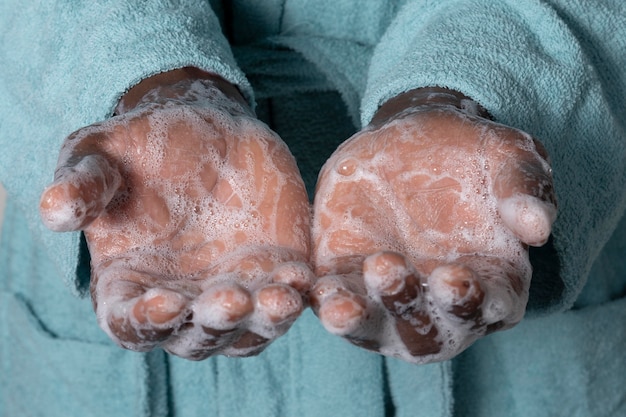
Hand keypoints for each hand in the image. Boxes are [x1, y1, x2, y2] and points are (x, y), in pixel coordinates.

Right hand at [40, 69, 312, 359]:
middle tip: (228, 298)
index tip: (163, 300)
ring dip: (263, 321)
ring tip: (278, 297)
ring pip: (248, 330)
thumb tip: (54, 211)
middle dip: (213, 324)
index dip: (146, 321)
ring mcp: (234, 289)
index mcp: (132, 286)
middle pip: (198, 337)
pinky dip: (295, 295)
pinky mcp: (274, 271)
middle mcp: (185, 300)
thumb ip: (82, 186)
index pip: (133, 325)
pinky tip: (301, 277)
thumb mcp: (101, 156)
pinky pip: (287, 297)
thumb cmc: (142, 148)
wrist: (205, 128)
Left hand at [311, 88, 555, 362]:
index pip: (485, 309)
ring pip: (374, 327)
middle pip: (426, 333)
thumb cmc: (469, 155)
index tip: (453, 278)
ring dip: (358, 319)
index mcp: (489, 282)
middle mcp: (437, 303)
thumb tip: (537, 227)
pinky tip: (313, 292)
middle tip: (389, 270)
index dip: (470, 302)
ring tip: (340, 304)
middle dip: (409, 311)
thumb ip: (524, 189)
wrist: (411, 139)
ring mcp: (388, 298)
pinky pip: (334, 302)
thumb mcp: (507, 158)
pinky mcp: (346, 279)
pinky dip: (325, 304)